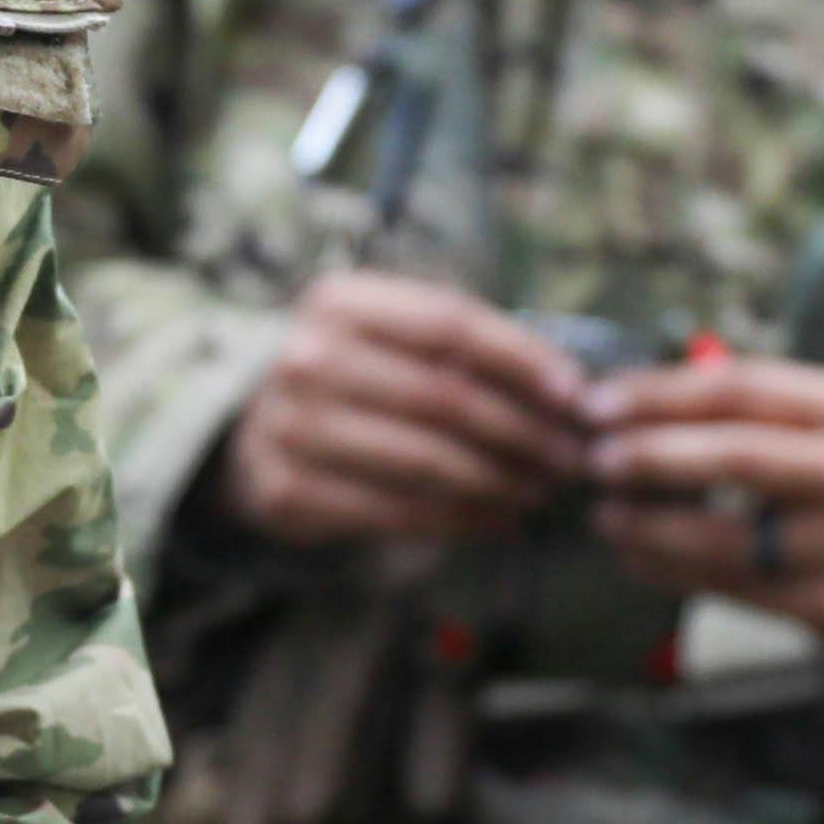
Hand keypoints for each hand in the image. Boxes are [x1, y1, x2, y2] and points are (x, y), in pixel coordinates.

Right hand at [223, 271, 591, 550]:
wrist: (248, 427)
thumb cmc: (351, 375)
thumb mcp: (388, 335)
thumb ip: (462, 349)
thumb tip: (568, 389)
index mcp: (338, 301)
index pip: (449, 323)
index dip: (522, 358)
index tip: (575, 393)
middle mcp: (306, 357)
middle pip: (443, 397)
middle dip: (522, 432)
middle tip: (570, 459)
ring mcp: (290, 427)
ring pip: (426, 461)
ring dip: (500, 482)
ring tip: (542, 493)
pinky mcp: (288, 491)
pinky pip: (398, 512)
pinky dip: (462, 522)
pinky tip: (500, 522)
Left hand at [585, 350, 823, 656]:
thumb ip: (742, 401)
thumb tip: (626, 395)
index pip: (741, 390)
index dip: (659, 395)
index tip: (595, 403)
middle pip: (739, 456)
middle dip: (652, 456)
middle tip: (593, 459)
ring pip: (729, 537)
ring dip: (650, 526)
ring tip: (605, 514)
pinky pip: (734, 588)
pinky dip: (672, 571)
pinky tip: (635, 554)